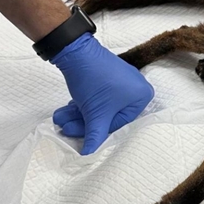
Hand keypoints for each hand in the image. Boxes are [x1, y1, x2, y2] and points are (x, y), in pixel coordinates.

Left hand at [51, 33, 153, 154]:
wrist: (76, 50)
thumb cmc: (93, 80)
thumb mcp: (95, 112)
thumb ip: (94, 135)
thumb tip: (88, 154)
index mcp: (142, 96)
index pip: (118, 123)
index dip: (96, 131)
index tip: (76, 134)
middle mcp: (136, 88)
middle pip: (108, 115)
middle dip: (83, 122)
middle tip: (64, 126)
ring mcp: (122, 81)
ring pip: (100, 106)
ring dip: (79, 114)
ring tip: (61, 117)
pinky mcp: (108, 75)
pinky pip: (99, 96)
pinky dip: (84, 103)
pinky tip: (68, 108)